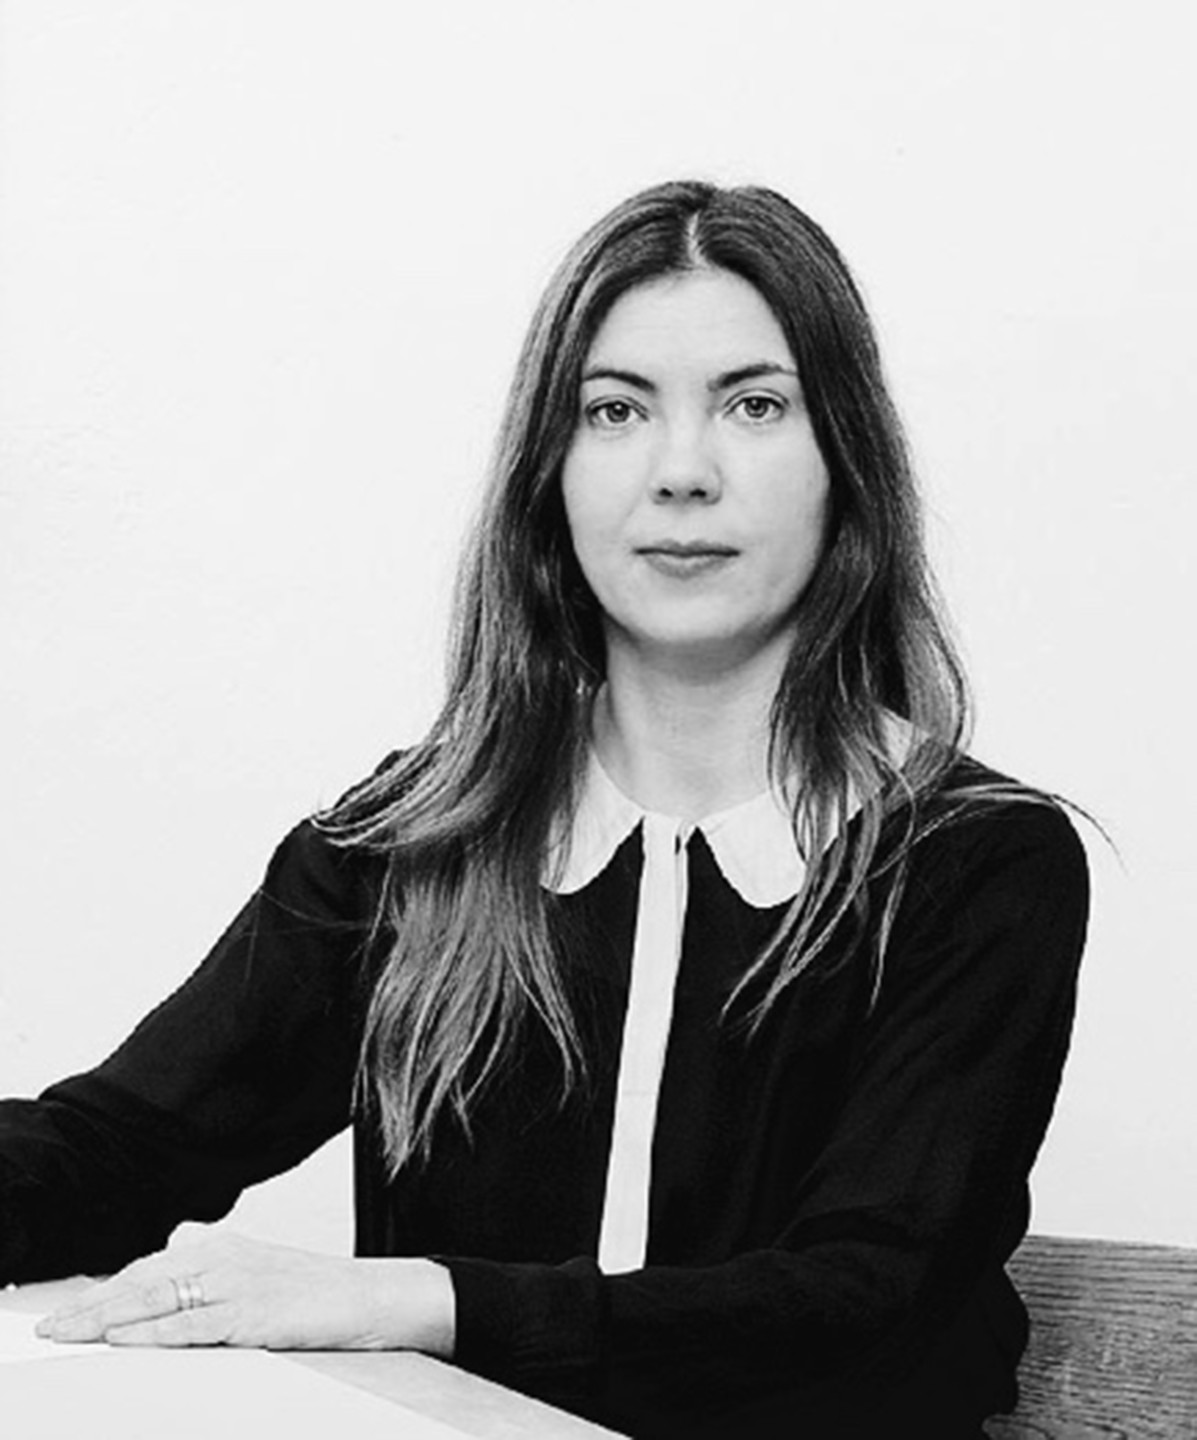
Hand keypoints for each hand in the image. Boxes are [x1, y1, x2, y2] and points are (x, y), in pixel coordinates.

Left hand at [34, 1223, 454, 1355]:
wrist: (372, 1296)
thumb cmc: (316, 1293)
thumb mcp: (259, 1276)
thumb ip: (214, 1275)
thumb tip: (173, 1264)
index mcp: (223, 1249)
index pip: (148, 1269)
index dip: (104, 1292)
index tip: (67, 1312)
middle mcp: (224, 1259)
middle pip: (143, 1283)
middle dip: (92, 1307)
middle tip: (49, 1328)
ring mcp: (238, 1284)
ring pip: (158, 1302)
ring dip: (107, 1321)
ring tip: (69, 1335)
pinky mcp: (253, 1313)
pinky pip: (193, 1325)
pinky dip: (154, 1333)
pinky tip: (125, 1340)